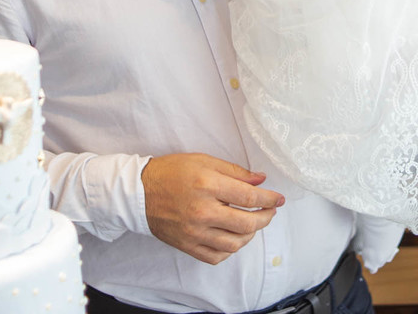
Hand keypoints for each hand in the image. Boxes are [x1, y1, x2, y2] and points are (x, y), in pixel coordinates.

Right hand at [141, 153, 283, 264]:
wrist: (138, 192)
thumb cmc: (171, 172)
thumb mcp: (203, 161)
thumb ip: (234, 171)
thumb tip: (261, 180)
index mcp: (207, 185)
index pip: (249, 196)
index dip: (269, 198)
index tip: (278, 198)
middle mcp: (202, 211)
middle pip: (247, 223)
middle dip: (266, 217)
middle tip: (270, 211)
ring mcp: (194, 232)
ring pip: (235, 243)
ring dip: (250, 235)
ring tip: (253, 224)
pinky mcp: (187, 245)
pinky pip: (217, 256)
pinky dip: (230, 250)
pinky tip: (233, 237)